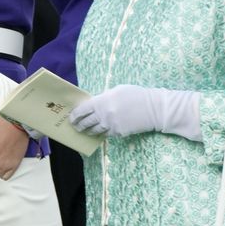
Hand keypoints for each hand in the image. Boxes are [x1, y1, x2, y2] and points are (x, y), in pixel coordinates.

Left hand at [69, 86, 200, 139]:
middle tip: (76, 126)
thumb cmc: (136, 95)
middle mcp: (103, 114)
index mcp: (102, 101)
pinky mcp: (118, 133)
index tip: (71, 117)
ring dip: (88, 131)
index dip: (74, 115)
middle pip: (85, 123)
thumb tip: (94, 103)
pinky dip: (102, 133)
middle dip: (79, 125)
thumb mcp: (118, 91)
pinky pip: (106, 134)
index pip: (82, 110)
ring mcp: (110, 125)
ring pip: (94, 131)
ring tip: (85, 131)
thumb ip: (104, 98)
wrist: (153, 108)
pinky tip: (100, 132)